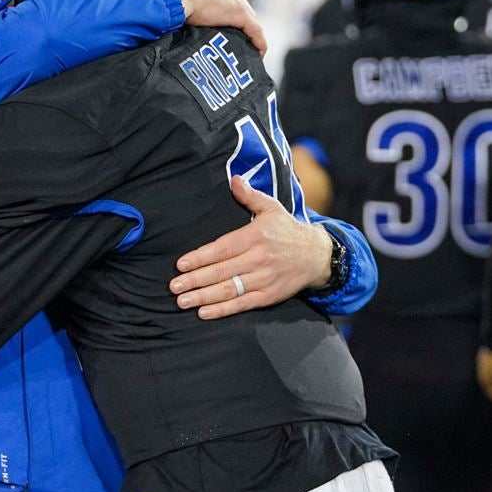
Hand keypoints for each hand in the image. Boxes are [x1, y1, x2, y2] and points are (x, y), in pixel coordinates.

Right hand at [152, 0, 265, 54]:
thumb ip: (180, 7)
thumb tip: (170, 20)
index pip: (227, 0)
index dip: (227, 16)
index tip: (224, 31)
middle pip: (242, 10)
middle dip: (241, 27)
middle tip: (238, 44)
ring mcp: (236, 1)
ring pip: (250, 22)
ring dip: (250, 36)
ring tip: (248, 52)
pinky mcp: (240, 14)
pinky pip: (255, 32)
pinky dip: (258, 43)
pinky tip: (258, 55)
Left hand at [169, 176, 332, 318]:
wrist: (317, 255)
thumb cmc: (287, 230)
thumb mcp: (272, 208)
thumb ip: (250, 195)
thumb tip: (234, 179)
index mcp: (255, 237)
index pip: (222, 249)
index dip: (200, 258)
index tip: (181, 264)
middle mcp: (258, 259)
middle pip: (221, 271)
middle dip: (195, 280)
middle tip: (173, 287)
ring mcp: (264, 279)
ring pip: (229, 290)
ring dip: (203, 297)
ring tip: (182, 301)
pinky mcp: (269, 296)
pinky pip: (242, 304)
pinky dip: (223, 310)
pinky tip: (204, 312)